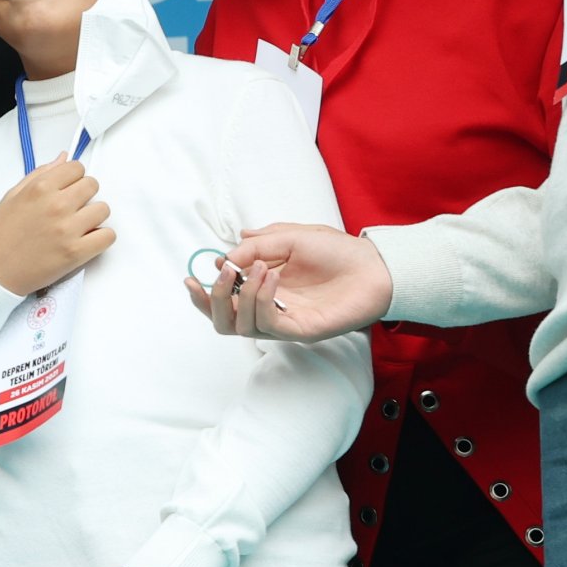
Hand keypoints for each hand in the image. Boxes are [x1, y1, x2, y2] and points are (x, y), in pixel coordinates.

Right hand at [0, 156, 112, 296]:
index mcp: (39, 188)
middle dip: (85, 194)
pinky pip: (107, 236)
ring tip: (79, 225)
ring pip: (103, 209)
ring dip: (94, 216)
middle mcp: (56, 205)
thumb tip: (63, 159)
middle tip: (73, 207)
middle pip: (93, 185)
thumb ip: (39, 174)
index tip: (69, 187)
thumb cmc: (0, 235)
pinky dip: (101, 237)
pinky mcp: (76, 252)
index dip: (74, 177)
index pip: (76, 167)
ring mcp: (68, 229)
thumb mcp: (12, 196)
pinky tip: (87, 240)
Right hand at [186, 223, 392, 340]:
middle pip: (224, 322)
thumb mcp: (290, 236)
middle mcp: (270, 309)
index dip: (202, 294)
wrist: (376, 265)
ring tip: (257, 268)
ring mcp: (285, 322)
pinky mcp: (301, 330)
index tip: (190, 277)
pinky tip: (271, 276)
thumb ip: (257, 245)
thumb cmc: (337, 251)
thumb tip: (226, 254)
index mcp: (264, 289)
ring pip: (240, 326)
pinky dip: (261, 300)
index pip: (224, 303)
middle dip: (211, 300)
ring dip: (240, 294)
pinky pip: (267, 324)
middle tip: (220, 274)